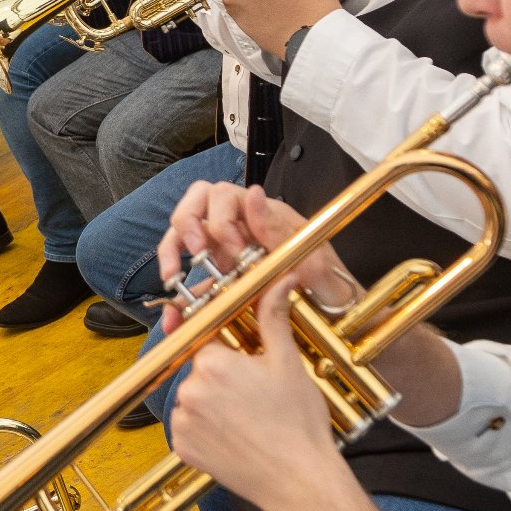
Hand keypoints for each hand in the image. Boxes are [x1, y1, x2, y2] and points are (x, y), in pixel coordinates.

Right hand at [154, 181, 344, 329]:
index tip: (235, 254)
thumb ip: (283, 232)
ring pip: (186, 230)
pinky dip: (178, 287)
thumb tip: (253, 194)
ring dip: (172, 248)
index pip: (225, 195)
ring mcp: (229, 247)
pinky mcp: (221, 274)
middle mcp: (243, 224)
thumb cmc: (332, 286)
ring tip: (172, 278)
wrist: (338, 317)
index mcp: (265, 214)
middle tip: (196, 254)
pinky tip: (174, 310)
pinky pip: (190, 272)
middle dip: (188, 224)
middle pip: (198, 202)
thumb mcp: (317, 261)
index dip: (222, 221)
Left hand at [166, 280, 344, 510]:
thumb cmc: (298, 424)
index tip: (238, 351)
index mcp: (213, 363)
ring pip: (192, 397)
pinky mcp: (182, 448)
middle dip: (222, 374)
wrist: (300, 482)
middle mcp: (189, 389)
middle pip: (200, 368)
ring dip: (211, 401)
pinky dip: (204, 428)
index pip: (207, 335)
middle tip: (254, 393)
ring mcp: (182, 422)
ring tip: (247, 418)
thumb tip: (280, 280)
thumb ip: (273, 317)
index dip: (226, 341)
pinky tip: (234, 435)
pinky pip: (187, 427)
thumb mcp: (288, 363)